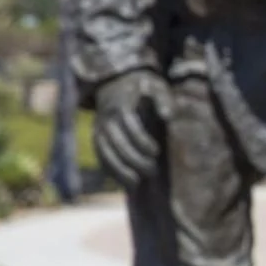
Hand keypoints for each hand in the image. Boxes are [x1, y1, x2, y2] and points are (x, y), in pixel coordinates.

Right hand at [94, 70, 170, 189]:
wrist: (116, 81)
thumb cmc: (142, 86)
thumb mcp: (156, 86)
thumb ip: (164, 100)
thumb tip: (168, 117)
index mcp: (121, 105)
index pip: (129, 126)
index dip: (142, 141)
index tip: (156, 152)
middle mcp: (106, 118)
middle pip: (116, 143)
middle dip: (133, 159)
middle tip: (152, 171)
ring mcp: (98, 129)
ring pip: (104, 152)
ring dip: (119, 170)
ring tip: (136, 184)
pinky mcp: (97, 137)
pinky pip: (100, 156)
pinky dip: (110, 170)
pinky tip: (124, 182)